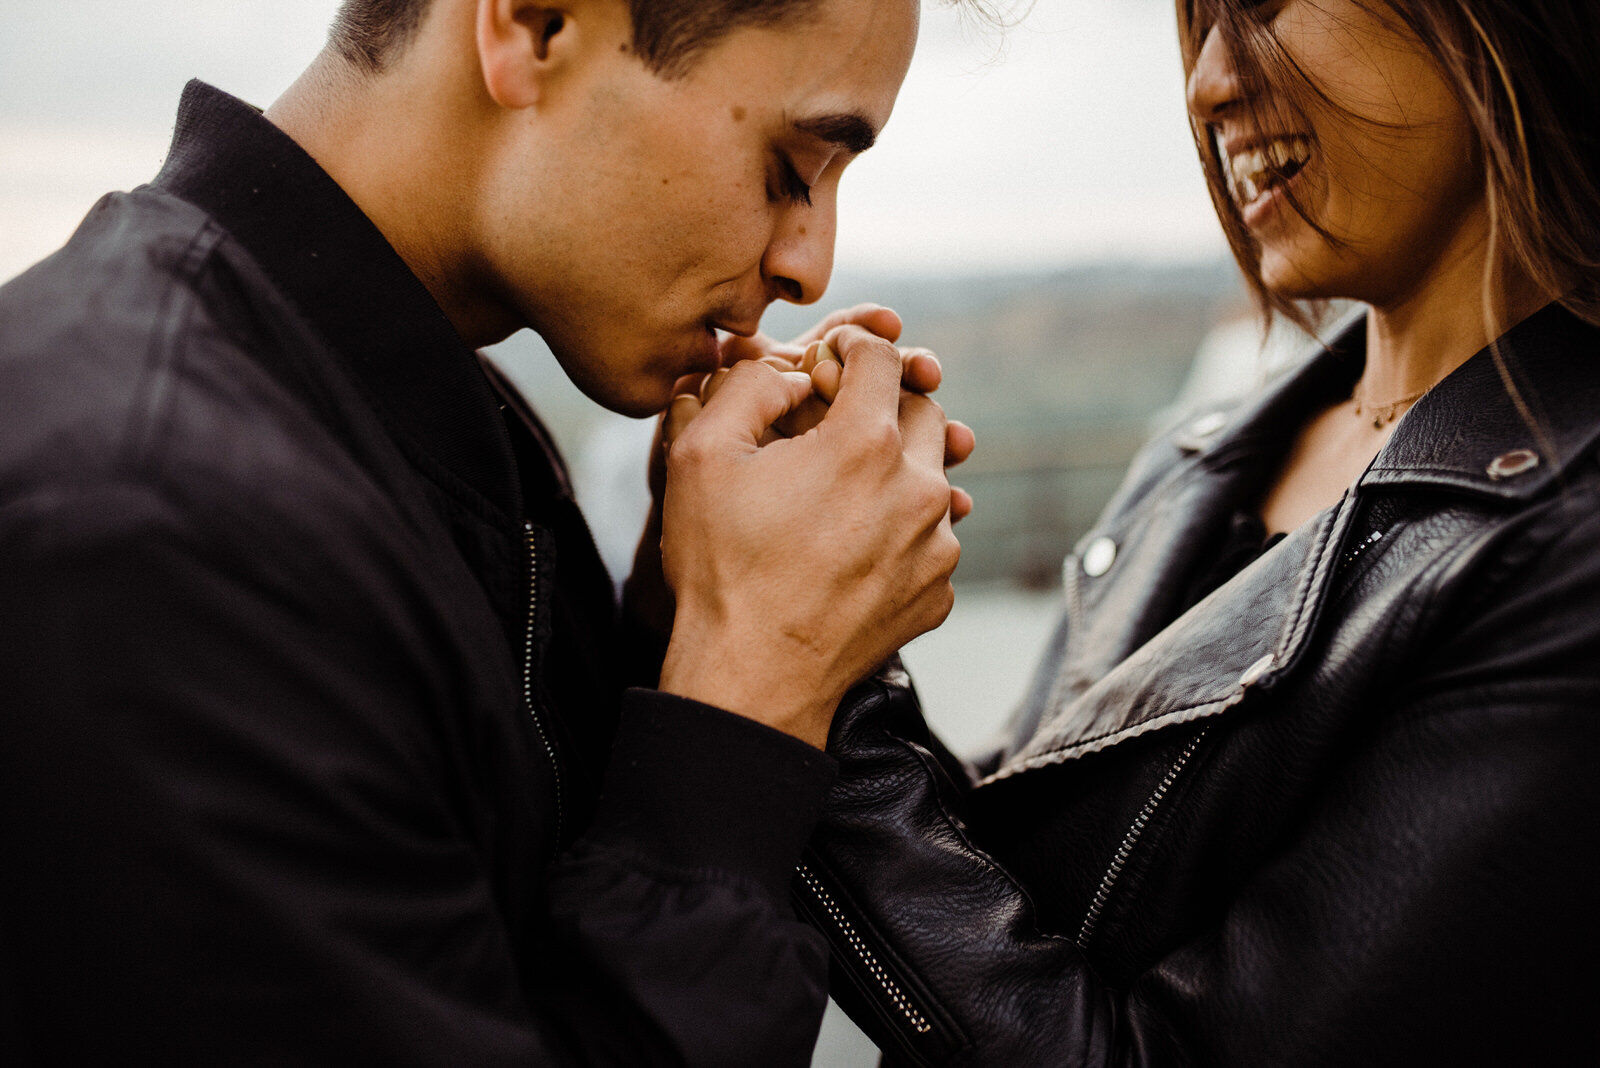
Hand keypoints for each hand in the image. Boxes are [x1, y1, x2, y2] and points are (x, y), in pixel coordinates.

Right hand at [624, 304, 964, 635]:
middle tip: (832, 427)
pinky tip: (848, 550)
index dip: (849, 348)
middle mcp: (919, 489)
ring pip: (932, 478)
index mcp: (867, 444)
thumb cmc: (721, 566)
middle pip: (923, 412)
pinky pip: (929, 539)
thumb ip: (748, 386)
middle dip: (882, 406)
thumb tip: (791, 374)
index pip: (883, 357)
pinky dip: (898, 531)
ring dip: (893, 472)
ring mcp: (937, 546)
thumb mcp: (701, 455)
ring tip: (837, 497)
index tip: (826, 363)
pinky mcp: (939, 591)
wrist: (752, 677)